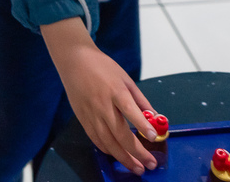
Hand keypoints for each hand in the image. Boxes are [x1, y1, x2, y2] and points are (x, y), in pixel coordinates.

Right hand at [43, 19, 156, 174]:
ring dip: (123, 157)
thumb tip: (154, 117)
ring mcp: (91, 114)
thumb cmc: (103, 67)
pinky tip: (117, 155)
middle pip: (119, 133)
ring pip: (107, 141)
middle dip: (136, 152)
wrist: (74, 61)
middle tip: (149, 164)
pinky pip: (96, 139)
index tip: (152, 137)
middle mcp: (103, 105)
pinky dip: (107, 150)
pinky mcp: (82, 119)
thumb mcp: (126, 79)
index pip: (130, 111)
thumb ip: (140, 100)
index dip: (142, 126)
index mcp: (116, 91)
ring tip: (136, 167)